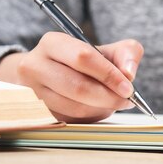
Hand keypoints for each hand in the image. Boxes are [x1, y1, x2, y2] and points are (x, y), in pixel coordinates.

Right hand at [0, 32, 143, 122]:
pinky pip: (71, 120)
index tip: (128, 87)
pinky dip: (90, 117)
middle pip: (78, 86)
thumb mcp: (104, 49)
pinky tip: (97, 108)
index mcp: (52, 43)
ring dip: (101, 109)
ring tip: (112, 103)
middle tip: (126, 100)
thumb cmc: (79, 61)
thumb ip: (125, 53)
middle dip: (108, 97)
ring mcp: (33, 92)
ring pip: (74, 107)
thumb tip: (129, 73)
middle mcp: (35, 66)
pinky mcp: (36, 112)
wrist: (47, 73)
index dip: (109, 74)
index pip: (83, 58)